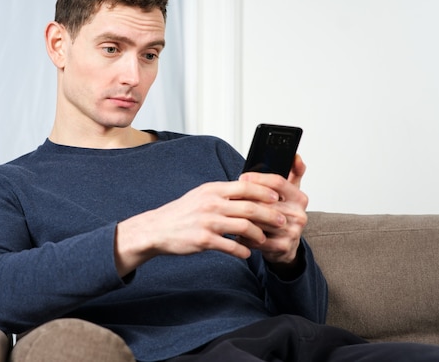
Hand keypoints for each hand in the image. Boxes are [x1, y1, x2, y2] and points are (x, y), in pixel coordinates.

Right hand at [114, 178, 285, 276]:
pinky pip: (231, 247)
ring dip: (259, 235)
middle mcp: (212, 203)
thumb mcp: (201, 195)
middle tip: (281, 220)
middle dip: (270, 215)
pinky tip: (246, 253)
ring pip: (245, 228)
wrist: (157, 229)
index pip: (246, 186)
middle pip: (251, 208)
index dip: (265, 192)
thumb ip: (222, 193)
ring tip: (263, 239)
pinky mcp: (204, 240)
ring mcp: (208, 222)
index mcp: (213, 189)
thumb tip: (247, 189)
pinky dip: (243, 251)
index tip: (277, 197)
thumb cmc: (182, 212)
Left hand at [238, 155, 308, 265]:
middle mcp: (299, 214)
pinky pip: (258, 238)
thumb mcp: (289, 193)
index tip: (242, 178)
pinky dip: (244, 234)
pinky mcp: (283, 246)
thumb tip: (295, 155)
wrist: (285, 247)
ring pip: (260, 219)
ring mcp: (292, 231)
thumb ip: (293, 173)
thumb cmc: (282, 215)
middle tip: (229, 196)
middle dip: (245, 198)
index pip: (278, 182)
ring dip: (242, 216)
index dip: (258, 178)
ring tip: (229, 212)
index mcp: (300, 198)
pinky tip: (236, 231)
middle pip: (266, 201)